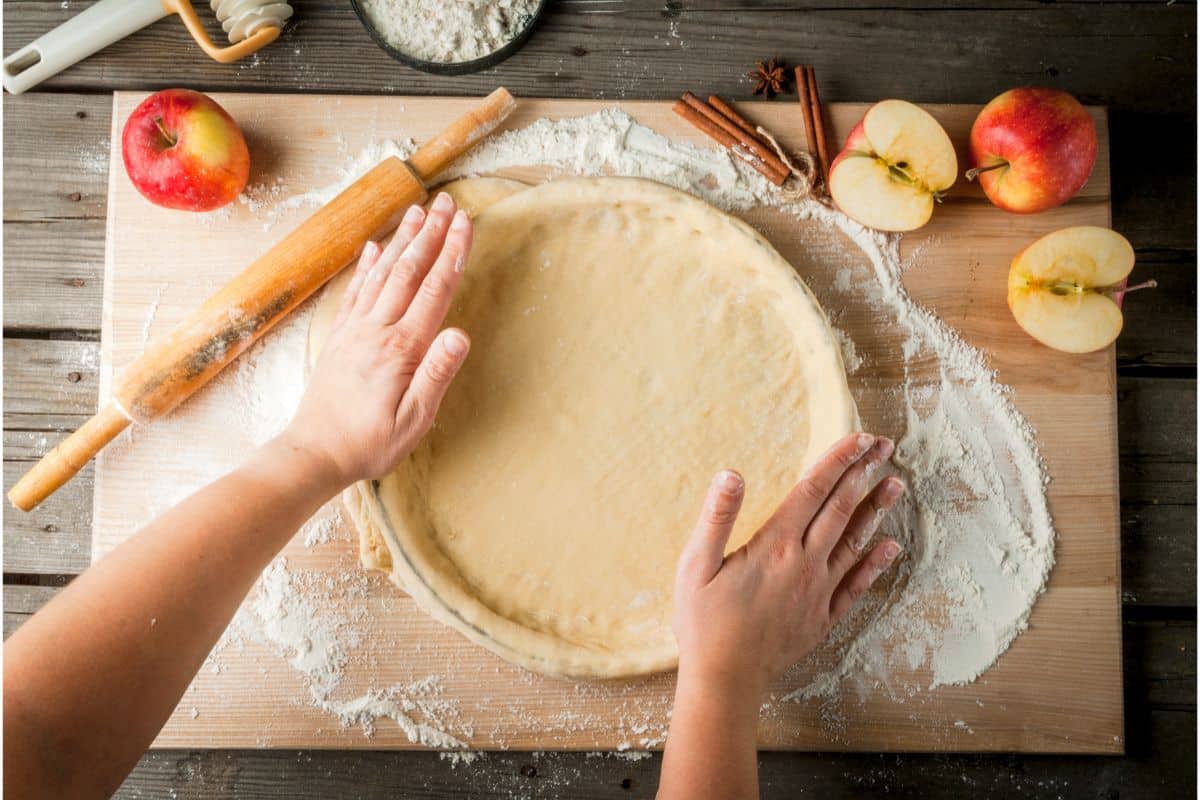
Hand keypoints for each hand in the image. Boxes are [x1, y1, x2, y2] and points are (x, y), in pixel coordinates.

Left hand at [283, 192, 472, 486]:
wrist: (313, 455)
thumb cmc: (369, 444)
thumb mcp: (414, 420)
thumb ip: (436, 374)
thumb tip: (460, 334)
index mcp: (401, 349)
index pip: (434, 291)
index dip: (452, 255)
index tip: (466, 224)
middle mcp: (376, 331)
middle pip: (409, 271)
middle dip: (431, 234)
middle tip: (448, 202)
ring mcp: (355, 331)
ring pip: (383, 273)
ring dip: (403, 240)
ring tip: (419, 210)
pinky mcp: (340, 337)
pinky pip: (357, 291)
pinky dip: (369, 265)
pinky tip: (376, 246)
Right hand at [672, 432, 904, 701]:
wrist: (724, 680)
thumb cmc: (702, 623)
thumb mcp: (696, 565)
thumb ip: (717, 517)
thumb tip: (730, 473)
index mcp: (773, 546)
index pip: (811, 491)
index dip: (836, 461)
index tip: (857, 438)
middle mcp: (803, 564)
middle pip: (840, 509)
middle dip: (863, 474)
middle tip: (885, 446)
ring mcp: (817, 592)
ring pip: (854, 543)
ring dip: (876, 512)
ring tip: (896, 484)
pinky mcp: (821, 618)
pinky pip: (855, 587)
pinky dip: (875, 566)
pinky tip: (890, 548)